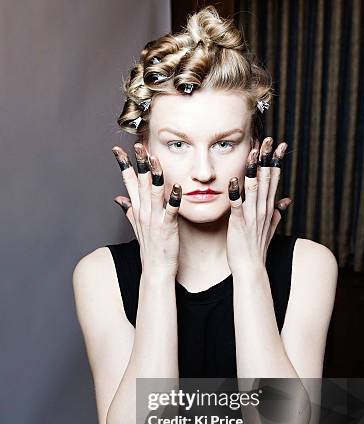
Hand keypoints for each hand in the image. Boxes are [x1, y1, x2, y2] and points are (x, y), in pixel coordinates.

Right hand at [111, 143, 180, 278]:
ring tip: (154, 159)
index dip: (123, 165)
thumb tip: (118, 199)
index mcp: (137, 210)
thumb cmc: (150, 248)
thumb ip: (128, 210)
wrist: (156, 270)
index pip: (128, 183)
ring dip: (154, 175)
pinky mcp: (167, 228)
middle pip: (139, 183)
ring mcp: (154, 220)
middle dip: (138, 163)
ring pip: (153, 193)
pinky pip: (171, 211)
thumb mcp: (136, 227)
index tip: (117, 149)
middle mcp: (143, 212)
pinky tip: (177, 188)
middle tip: (138, 145)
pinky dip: (173, 200)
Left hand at [226, 137, 291, 275]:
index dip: (276, 162)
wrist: (250, 268)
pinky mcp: (239, 224)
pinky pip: (237, 206)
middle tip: (269, 139)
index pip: (274, 180)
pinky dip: (236, 194)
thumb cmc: (255, 249)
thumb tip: (286, 201)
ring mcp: (252, 217)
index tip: (278, 145)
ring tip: (253, 153)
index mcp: (268, 208)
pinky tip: (233, 181)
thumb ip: (277, 213)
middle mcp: (262, 210)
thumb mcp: (270, 228)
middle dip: (267, 159)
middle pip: (267, 179)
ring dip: (254, 170)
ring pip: (254, 189)